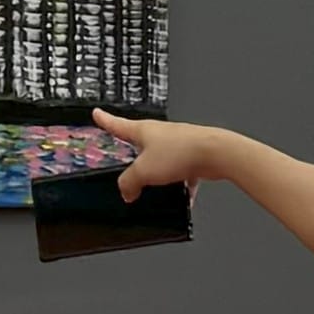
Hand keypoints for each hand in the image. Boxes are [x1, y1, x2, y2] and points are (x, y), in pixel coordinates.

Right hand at [89, 112, 232, 193]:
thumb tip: (126, 191)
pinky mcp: (192, 156)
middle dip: (134, 156)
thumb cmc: (180, 152)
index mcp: (144, 131)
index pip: (118, 124)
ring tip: (153, 190)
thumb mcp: (143, 171)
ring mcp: (177, 144)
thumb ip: (129, 183)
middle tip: (125, 166)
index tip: (97, 114)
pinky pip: (182, 174)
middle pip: (141, 144)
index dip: (106, 120)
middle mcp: (160, 134)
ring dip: (157, 174)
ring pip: (162, 161)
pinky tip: (182, 199)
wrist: (215, 154)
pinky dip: (180, 187)